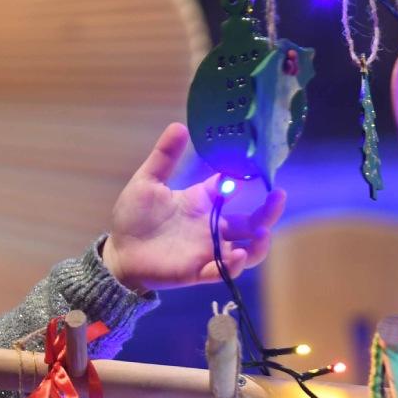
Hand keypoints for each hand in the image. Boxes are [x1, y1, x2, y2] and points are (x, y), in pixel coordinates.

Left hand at [101, 123, 286, 293]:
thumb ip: (164, 157)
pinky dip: (232, 265)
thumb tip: (179, 125)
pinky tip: (236, 255)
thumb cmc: (134, 217)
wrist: (119, 251)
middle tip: (278, 196)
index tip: (253, 167)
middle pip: (250, 223)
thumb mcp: (147, 182)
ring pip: (245, 251)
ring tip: (263, 232)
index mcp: (201, 203)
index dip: (242, 180)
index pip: (231, 190)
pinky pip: (221, 271)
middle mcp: (211, 228)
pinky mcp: (196, 271)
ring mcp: (206, 251)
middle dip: (268, 212)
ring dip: (259, 244)